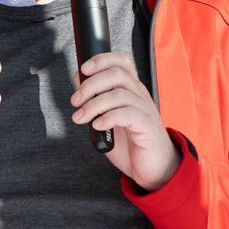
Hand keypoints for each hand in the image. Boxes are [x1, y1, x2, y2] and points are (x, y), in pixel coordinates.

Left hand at [70, 52, 178, 190]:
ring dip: (93, 104)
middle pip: (117, 74)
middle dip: (91, 84)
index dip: (102, 60)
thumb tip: (78, 79)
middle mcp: (140, 95)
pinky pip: (127, 114)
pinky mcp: (147, 126)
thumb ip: (95, 100)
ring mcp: (145, 110)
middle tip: (75, 101)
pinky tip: (97, 126)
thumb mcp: (108, 118)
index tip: (83, 69)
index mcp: (131, 90)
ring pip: (119, 94)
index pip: (122, 62)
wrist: (153, 168)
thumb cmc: (130, 143)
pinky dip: (108, 117)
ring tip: (80, 117)